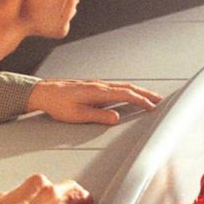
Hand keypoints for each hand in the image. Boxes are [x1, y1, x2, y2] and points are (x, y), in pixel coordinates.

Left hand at [26, 79, 163, 123]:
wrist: (43, 92)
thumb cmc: (57, 105)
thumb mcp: (77, 115)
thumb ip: (98, 116)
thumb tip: (117, 118)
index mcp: (99, 92)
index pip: (127, 95)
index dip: (142, 101)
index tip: (153, 107)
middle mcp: (101, 86)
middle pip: (129, 88)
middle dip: (146, 93)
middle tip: (160, 100)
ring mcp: (98, 85)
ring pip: (124, 86)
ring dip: (139, 91)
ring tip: (150, 97)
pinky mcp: (94, 87)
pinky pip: (117, 87)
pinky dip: (129, 90)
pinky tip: (130, 95)